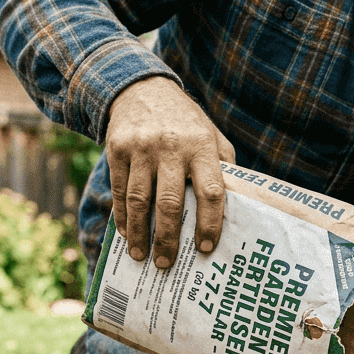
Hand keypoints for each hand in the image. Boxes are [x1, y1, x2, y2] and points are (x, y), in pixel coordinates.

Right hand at [106, 76, 235, 268]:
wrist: (142, 89)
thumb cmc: (185, 123)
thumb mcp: (211, 136)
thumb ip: (223, 167)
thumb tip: (237, 207)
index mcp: (202, 146)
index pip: (210, 190)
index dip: (210, 222)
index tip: (206, 248)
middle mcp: (172, 147)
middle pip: (170, 202)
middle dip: (168, 238)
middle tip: (167, 264)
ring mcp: (141, 148)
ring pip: (139, 200)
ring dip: (140, 233)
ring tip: (142, 256)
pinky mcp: (117, 149)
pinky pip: (119, 190)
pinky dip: (123, 216)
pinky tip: (127, 234)